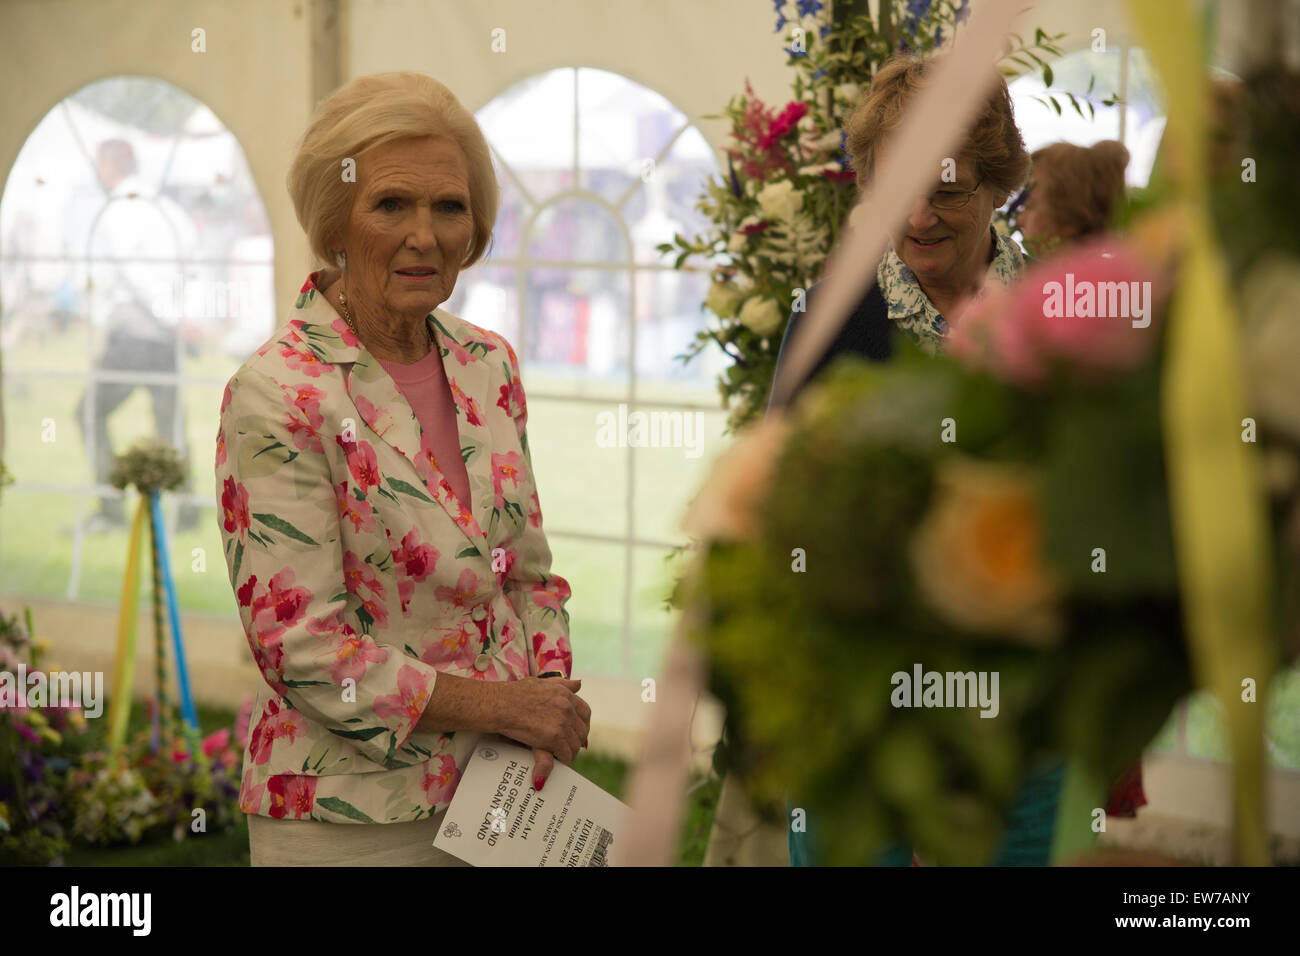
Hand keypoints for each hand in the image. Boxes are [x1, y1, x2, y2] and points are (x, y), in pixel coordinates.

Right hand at [495, 676, 589, 790]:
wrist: (499, 704)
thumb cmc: (513, 694)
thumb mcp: (540, 682)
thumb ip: (561, 683)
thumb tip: (579, 683)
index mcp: (565, 694)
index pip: (585, 712)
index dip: (582, 725)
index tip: (576, 732)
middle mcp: (567, 707)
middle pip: (581, 730)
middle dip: (576, 741)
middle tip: (568, 748)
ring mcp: (561, 722)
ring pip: (575, 744)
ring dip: (570, 752)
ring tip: (562, 757)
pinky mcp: (554, 737)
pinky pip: (565, 754)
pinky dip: (563, 760)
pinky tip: (559, 763)